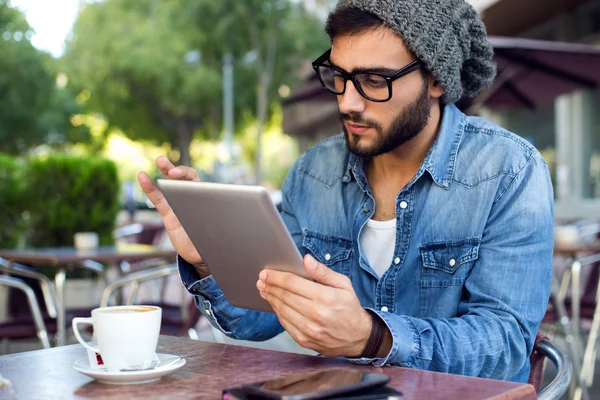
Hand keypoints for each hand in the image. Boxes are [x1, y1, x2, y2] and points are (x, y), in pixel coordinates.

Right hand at [137, 156, 207, 274]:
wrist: (202, 254)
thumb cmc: (212, 239)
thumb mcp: (216, 230)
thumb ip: (214, 221)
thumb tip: (223, 218)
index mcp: (204, 198)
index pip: (195, 180)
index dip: (187, 175)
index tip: (180, 177)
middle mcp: (191, 198)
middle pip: (183, 179)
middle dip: (177, 169)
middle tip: (167, 163)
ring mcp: (178, 204)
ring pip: (170, 185)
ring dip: (165, 170)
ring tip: (160, 160)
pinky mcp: (168, 213)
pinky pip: (158, 199)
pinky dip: (150, 188)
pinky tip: (142, 176)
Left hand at [256, 254, 371, 357]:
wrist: (359, 337)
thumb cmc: (350, 308)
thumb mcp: (343, 284)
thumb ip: (323, 272)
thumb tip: (306, 260)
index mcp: (325, 297)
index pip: (292, 283)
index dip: (276, 277)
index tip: (266, 273)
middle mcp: (316, 314)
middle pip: (284, 296)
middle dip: (270, 286)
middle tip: (261, 280)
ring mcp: (309, 330)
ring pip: (282, 310)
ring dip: (271, 299)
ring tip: (265, 290)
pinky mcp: (305, 340)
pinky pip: (285, 324)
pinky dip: (278, 313)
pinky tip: (275, 305)